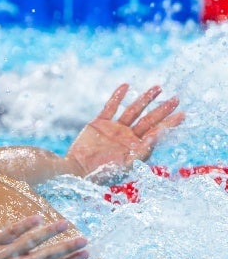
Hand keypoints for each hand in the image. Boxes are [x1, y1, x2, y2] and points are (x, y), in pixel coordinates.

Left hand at [0, 215, 89, 258]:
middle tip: (85, 240)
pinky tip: (39, 218)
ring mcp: (0, 257)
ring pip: (29, 242)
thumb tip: (57, 258)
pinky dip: (25, 225)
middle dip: (66, 248)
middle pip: (44, 257)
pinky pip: (9, 232)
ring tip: (65, 224)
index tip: (86, 254)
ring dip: (49, 232)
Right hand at [66, 84, 183, 177]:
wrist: (76, 169)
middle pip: (149, 120)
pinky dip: (118, 96)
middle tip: (176, 99)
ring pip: (133, 111)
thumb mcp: (124, 164)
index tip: (182, 114)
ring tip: (157, 88)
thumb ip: (141, 151)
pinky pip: (110, 107)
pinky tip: (126, 86)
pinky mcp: (99, 123)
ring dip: (145, 99)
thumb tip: (157, 137)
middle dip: (162, 109)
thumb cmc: (100, 172)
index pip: (156, 132)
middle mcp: (127, 137)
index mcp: (135, 148)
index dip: (169, 123)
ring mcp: (114, 129)